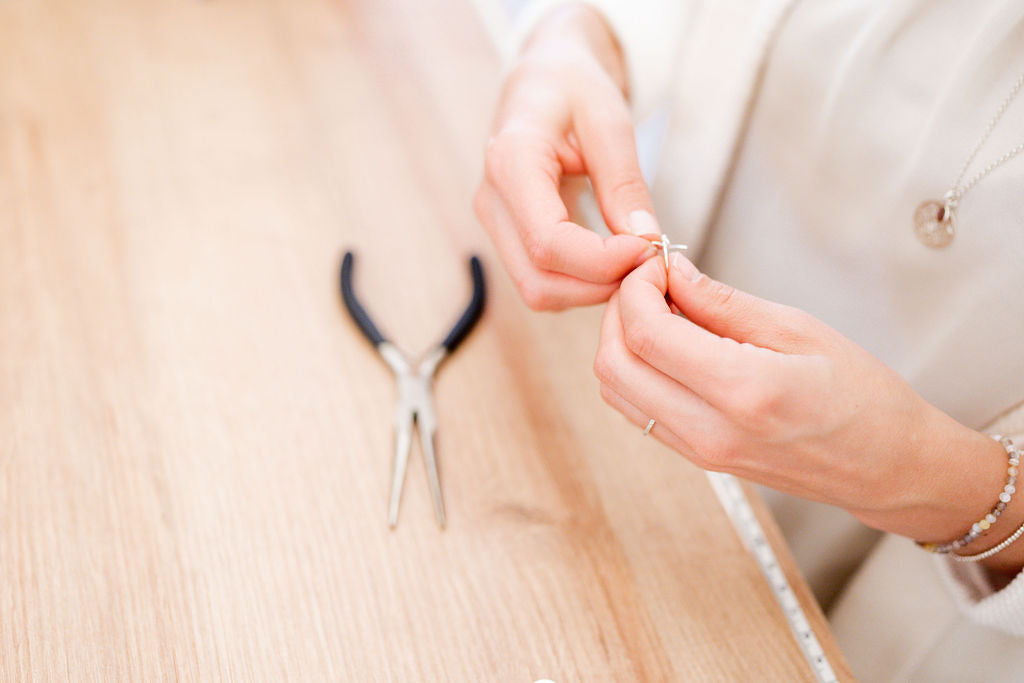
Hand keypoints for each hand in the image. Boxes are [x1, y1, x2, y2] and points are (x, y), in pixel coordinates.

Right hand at [473, 6, 655, 310]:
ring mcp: (495, 224)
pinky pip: (542, 282)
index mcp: (511, 161)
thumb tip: (645, 240)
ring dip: (592, 291)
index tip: (649, 248)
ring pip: (538, 291)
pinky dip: (581, 285)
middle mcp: (491, 200)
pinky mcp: (508, 238)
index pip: (548, 241)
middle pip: (540, 280)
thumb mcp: (609, 121)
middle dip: (600, 284)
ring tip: (633, 260)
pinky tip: (613, 261)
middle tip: (648, 261)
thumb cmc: (572, 89)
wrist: (541, 81)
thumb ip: (624, 183)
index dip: (603, 260)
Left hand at [594, 254, 1013, 549]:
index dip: (635, 289)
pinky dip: (636, 369)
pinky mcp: (697, 458)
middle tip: (650, 282)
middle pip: (613, 365)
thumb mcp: (799, 330)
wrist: (889, 468)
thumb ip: (723, 302)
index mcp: (743, 391)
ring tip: (661, 310)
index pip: (645, 334)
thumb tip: (671, 274)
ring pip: (616, 390)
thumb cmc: (863, 398)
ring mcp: (699, 451)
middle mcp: (710, 430)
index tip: (654, 264)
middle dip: (618, 312)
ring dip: (621, 342)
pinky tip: (669, 344)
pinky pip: (637, 410)